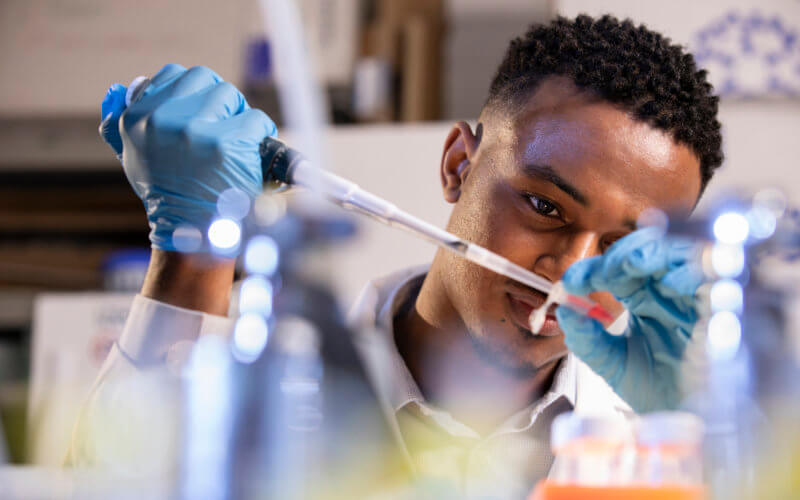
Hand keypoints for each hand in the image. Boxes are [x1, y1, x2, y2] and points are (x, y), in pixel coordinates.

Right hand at [99, 64, 276, 250]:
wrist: (191, 235)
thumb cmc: (167, 195)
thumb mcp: (134, 159)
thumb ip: (123, 125)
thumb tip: (122, 90)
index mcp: (137, 119)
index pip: (174, 74)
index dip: (195, 90)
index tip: (205, 110)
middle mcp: (164, 120)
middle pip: (207, 80)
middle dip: (221, 101)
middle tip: (226, 127)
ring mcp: (197, 131)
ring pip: (232, 97)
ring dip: (241, 117)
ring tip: (238, 144)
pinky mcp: (229, 144)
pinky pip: (256, 120)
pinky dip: (261, 136)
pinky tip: (251, 156)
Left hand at [556, 227, 703, 411]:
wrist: (690, 423)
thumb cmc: (658, 392)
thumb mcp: (612, 364)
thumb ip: (586, 339)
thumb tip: (563, 310)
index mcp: (642, 297)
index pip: (616, 269)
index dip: (592, 270)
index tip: (570, 283)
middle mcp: (668, 291)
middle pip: (649, 251)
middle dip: (622, 255)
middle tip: (601, 271)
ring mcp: (695, 296)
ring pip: (681, 253)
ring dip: (655, 253)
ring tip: (631, 265)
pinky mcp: (724, 307)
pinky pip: (714, 277)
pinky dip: (693, 271)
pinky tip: (671, 282)